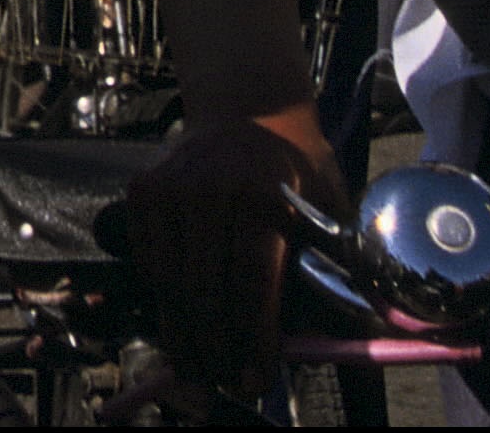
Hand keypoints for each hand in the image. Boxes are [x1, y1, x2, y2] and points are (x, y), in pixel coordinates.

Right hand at [117, 105, 344, 395]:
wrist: (248, 105)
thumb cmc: (298, 166)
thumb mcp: (331, 206)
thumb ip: (336, 267)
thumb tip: (346, 337)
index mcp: (262, 192)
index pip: (252, 280)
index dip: (253, 337)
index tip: (257, 379)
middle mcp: (209, 187)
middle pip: (204, 290)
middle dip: (216, 348)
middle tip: (227, 383)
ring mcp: (170, 187)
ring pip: (170, 282)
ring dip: (184, 333)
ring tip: (201, 367)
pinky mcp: (143, 189)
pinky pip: (149, 261)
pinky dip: (164, 296)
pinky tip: (183, 316)